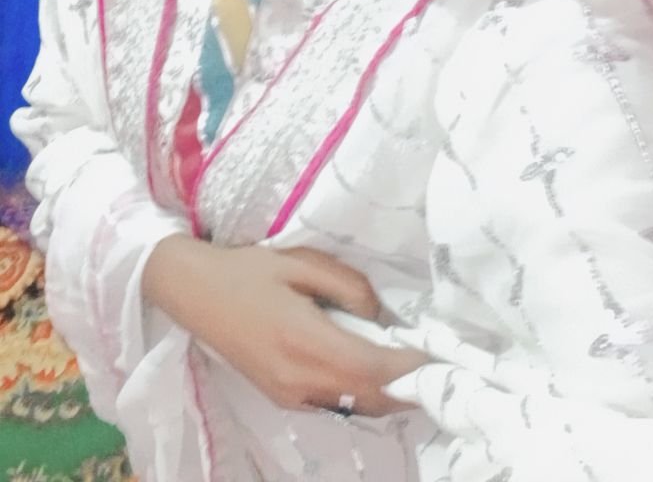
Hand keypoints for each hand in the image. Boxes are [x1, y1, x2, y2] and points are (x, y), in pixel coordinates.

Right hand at [142, 237, 424, 414]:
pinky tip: (375, 372)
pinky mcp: (282, 397)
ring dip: (390, 394)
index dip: (412, 366)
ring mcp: (290, 394)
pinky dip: (364, 395)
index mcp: (305, 341)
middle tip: (440, 367)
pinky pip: (336, 404)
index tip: (441, 354)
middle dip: (410, 387)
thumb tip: (381, 315)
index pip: (375, 368)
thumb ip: (348, 287)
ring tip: (415, 369)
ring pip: (356, 407)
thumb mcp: (301, 262)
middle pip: (372, 398)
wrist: (194, 292)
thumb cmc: (248, 269)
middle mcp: (300, 379)